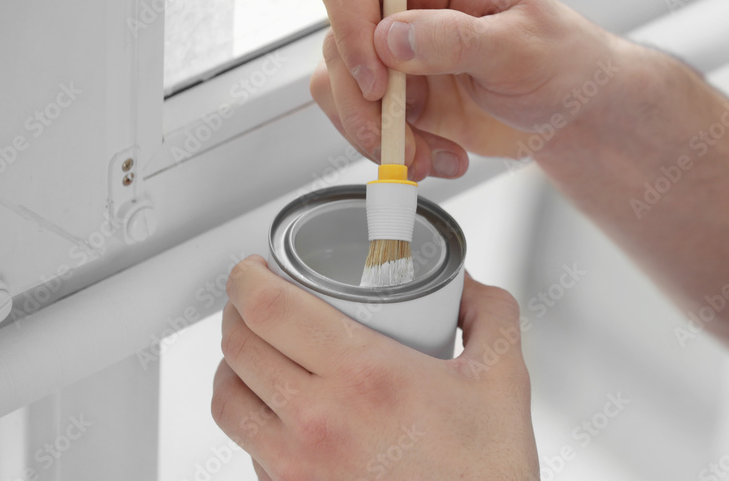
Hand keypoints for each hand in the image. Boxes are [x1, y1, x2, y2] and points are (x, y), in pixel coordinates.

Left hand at [212, 255, 538, 479]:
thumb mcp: (502, 380)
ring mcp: (297, 468)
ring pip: (226, 401)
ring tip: (258, 352)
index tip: (254, 269)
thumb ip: (490, 315)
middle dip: (238, 311)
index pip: (269, 308)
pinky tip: (282, 410)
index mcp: (364, 377)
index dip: (248, 277)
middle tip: (257, 300)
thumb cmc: (484, 476)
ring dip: (232, 366)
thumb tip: (468, 287)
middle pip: (237, 347)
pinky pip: (246, 449)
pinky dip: (252, 419)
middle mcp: (318, 423)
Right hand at [310, 0, 618, 180]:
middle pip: (337, 44)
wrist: (571, 111)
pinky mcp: (398, 96)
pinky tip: (436, 158)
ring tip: (429, 159)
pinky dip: (394, 151)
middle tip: (402, 146)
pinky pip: (364, 122)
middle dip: (364, 107)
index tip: (377, 82)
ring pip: (340, 90)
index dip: (348, 25)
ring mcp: (395, 54)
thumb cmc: (561, 59)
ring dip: (378, 136)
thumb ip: (455, 38)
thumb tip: (391, 39)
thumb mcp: (520, 46)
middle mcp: (403, 8)